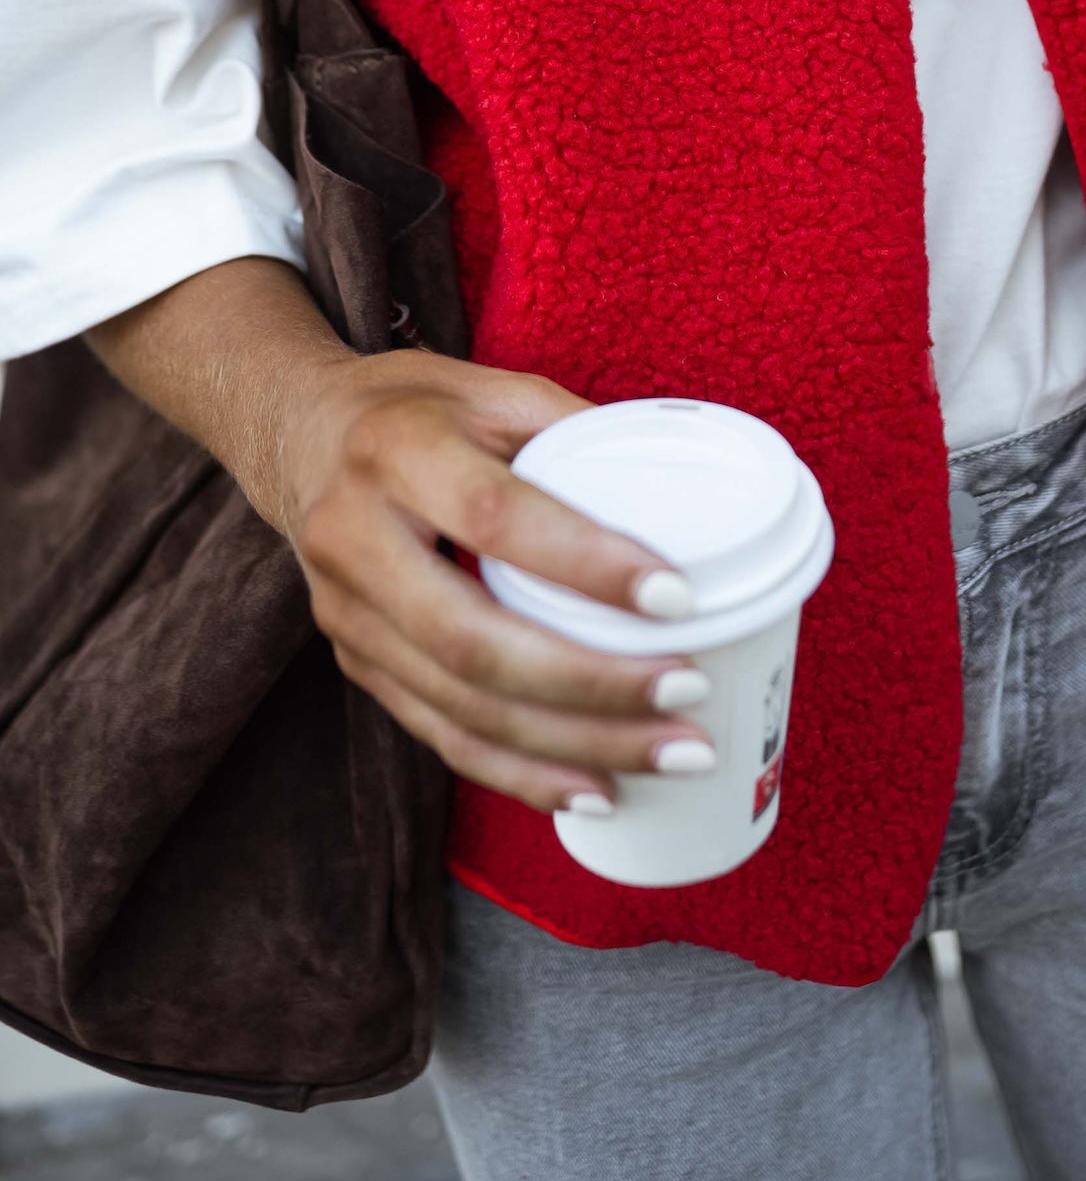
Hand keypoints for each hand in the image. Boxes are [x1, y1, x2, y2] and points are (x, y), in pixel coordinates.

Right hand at [286, 347, 716, 812]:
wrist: (300, 434)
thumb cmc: (420, 406)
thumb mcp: (493, 389)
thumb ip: (576, 434)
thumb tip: (691, 493)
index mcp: (396, 451)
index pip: (495, 518)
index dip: (588, 563)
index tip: (678, 597)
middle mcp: (355, 538)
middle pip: (473, 641)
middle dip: (592, 683)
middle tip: (689, 694)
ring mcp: (346, 613)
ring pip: (461, 705)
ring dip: (575, 744)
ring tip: (674, 752)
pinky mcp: (355, 663)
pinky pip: (442, 734)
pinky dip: (523, 773)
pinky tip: (596, 791)